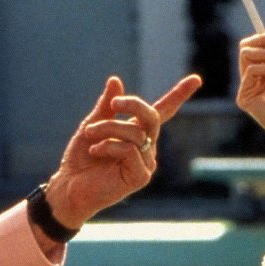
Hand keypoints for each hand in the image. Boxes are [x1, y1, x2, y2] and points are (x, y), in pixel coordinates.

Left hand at [45, 74, 201, 227]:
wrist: (68, 186)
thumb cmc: (81, 159)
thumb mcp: (92, 125)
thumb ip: (106, 106)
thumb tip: (115, 80)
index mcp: (138, 133)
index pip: (164, 111)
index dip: (180, 95)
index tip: (196, 79)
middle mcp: (147, 147)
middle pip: (153, 117)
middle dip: (133, 105)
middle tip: (114, 103)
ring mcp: (146, 162)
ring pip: (135, 133)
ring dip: (108, 128)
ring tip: (89, 135)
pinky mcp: (141, 176)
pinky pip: (130, 149)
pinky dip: (109, 145)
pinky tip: (96, 151)